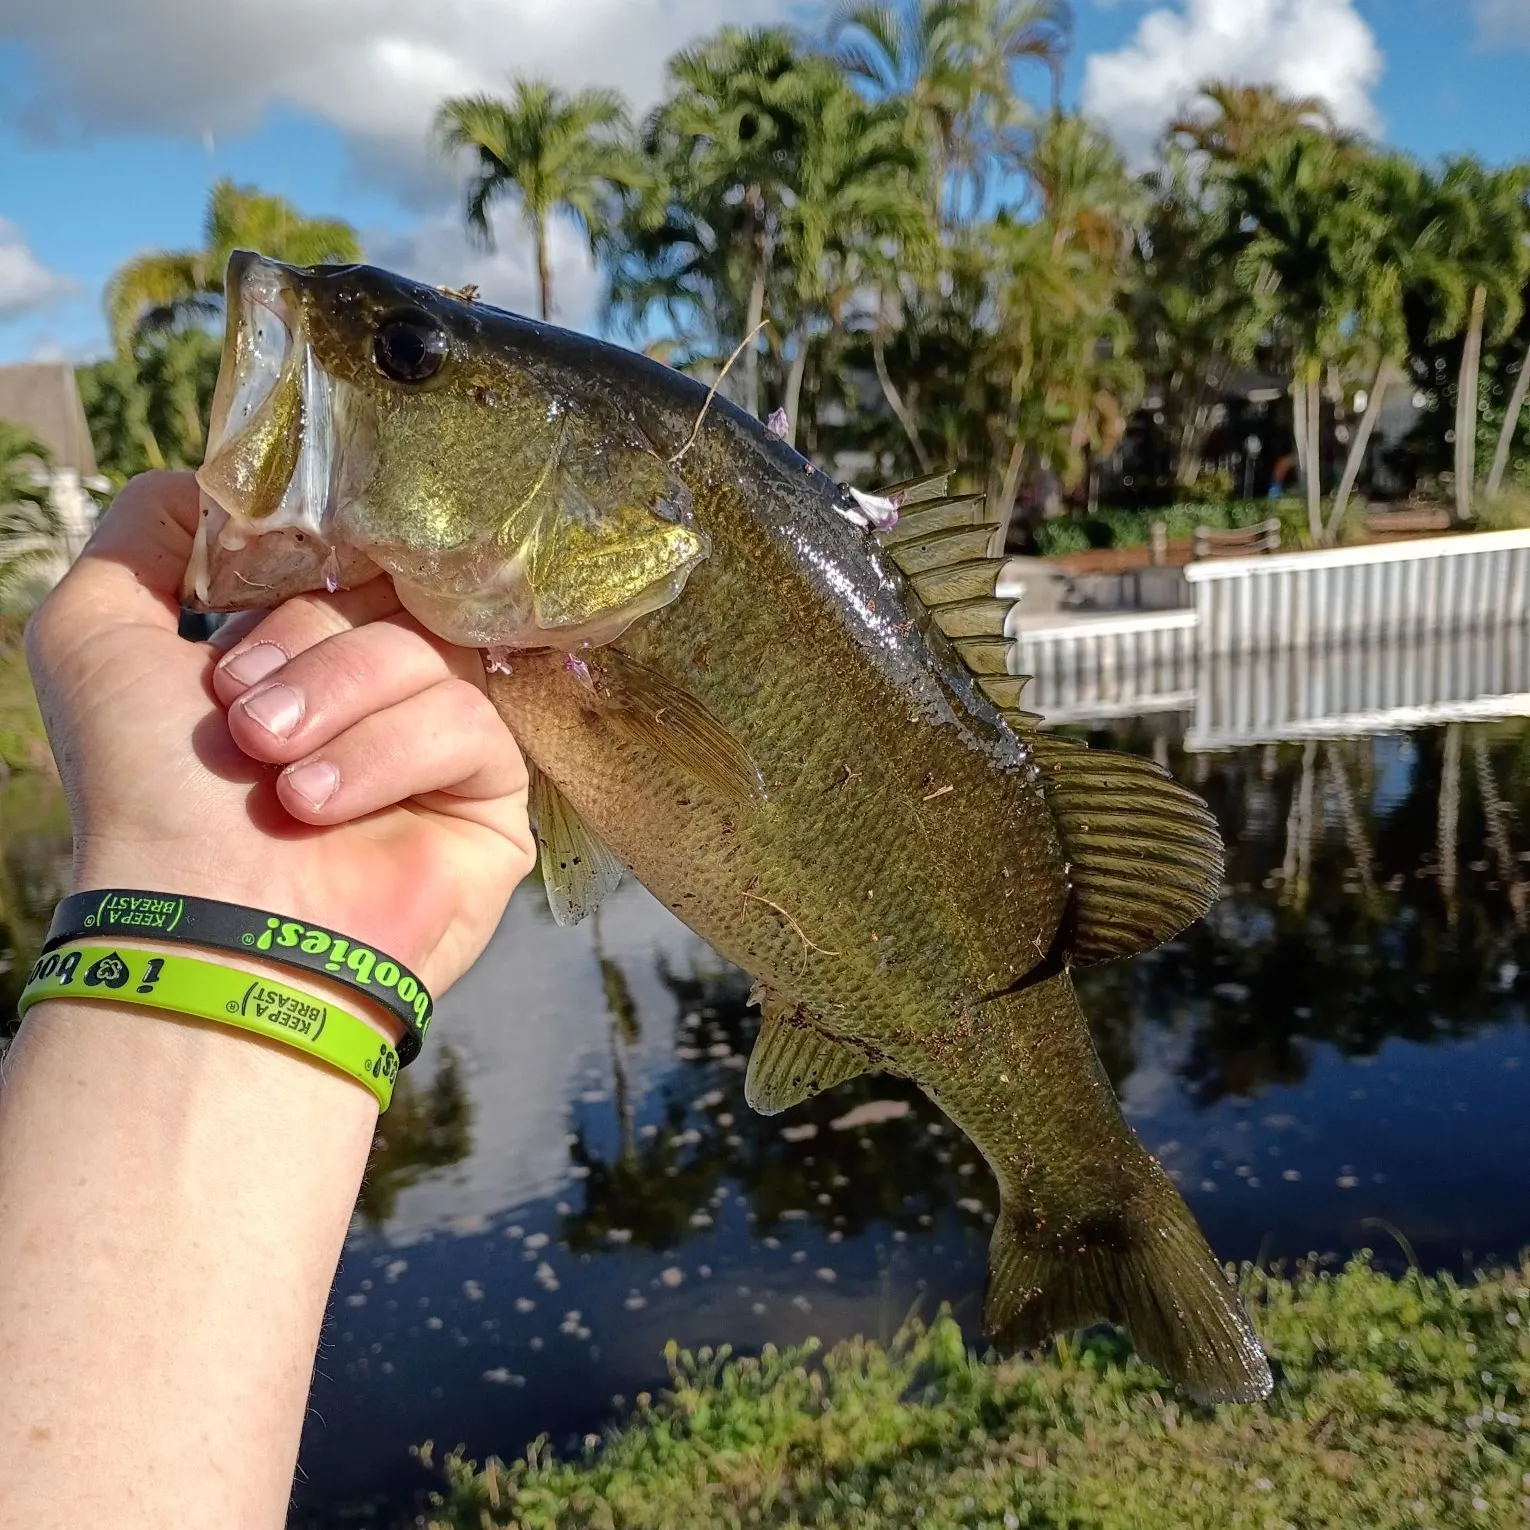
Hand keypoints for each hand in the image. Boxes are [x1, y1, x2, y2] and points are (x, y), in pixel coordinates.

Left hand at [26, 470, 534, 997]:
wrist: (205, 919)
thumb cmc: (147, 789)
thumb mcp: (94, 633)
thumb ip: (139, 537)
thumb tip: (209, 483)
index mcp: (297, 660)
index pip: (345, 566)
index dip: (306, 567)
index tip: (247, 594)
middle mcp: (370, 702)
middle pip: (389, 601)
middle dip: (306, 646)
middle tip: (244, 720)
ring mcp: (435, 754)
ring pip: (429, 655)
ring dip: (340, 704)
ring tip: (279, 779)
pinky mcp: (491, 803)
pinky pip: (472, 722)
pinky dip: (392, 754)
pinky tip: (324, 807)